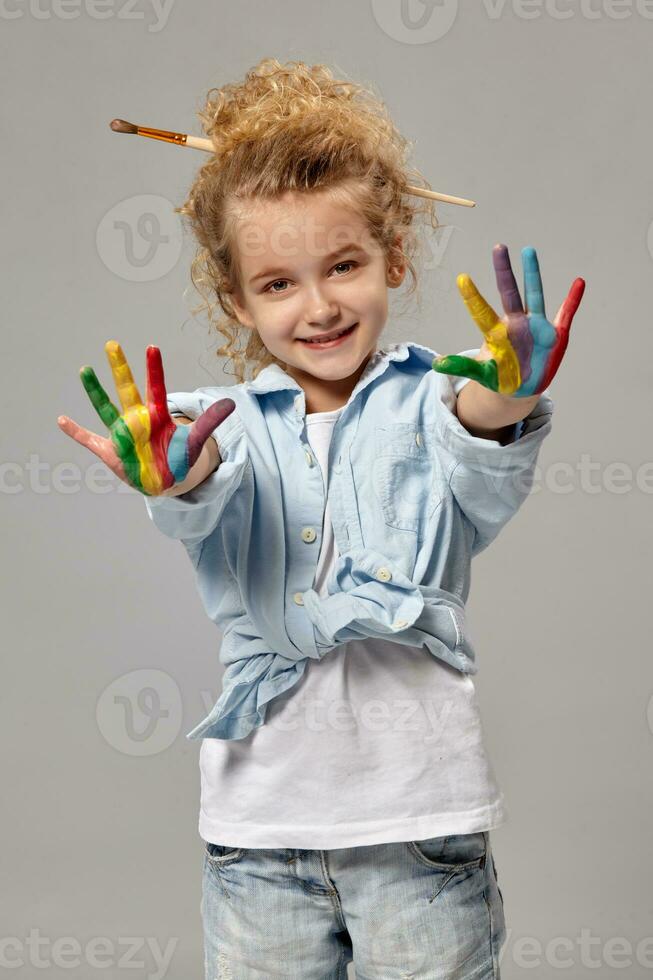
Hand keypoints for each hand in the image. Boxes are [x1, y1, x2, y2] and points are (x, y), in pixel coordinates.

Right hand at [57, 341, 234, 495]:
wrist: (164, 481)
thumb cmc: (177, 457)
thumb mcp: (195, 441)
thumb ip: (209, 422)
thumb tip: (231, 403)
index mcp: (157, 416)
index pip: (156, 388)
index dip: (154, 369)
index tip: (152, 347)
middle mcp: (137, 420)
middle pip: (127, 390)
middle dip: (120, 369)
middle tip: (112, 344)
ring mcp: (122, 434)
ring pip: (105, 408)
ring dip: (95, 391)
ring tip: (85, 370)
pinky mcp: (110, 451)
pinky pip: (89, 439)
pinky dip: (76, 432)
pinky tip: (62, 420)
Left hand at [432, 244, 585, 396]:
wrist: (522, 387)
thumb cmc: (501, 376)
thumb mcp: (482, 374)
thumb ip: (463, 367)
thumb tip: (437, 365)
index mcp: (497, 333)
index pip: (482, 311)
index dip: (473, 297)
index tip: (462, 278)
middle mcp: (516, 323)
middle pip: (509, 293)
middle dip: (504, 271)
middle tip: (498, 247)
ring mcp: (536, 326)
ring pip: (534, 295)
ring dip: (532, 274)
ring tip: (529, 250)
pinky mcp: (554, 335)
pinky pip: (565, 314)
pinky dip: (573, 300)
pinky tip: (579, 282)